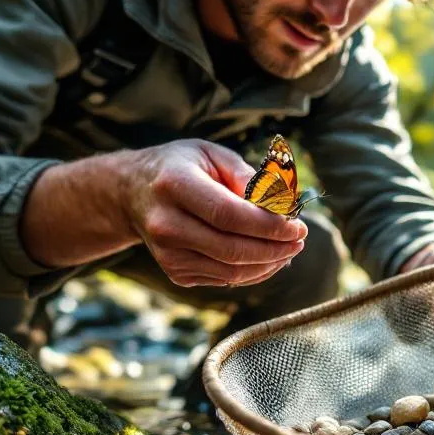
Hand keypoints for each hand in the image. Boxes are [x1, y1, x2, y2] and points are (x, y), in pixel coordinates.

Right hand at [125, 139, 306, 286]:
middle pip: (232, 249)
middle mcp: (165, 224)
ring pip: (232, 271)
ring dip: (269, 264)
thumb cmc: (181, 167)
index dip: (269, 226)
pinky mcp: (175, 273)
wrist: (133, 193)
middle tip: (300, 239)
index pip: (229, 215)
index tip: (298, 225)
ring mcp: (168, 254)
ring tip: (289, 248)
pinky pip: (225, 280)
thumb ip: (247, 176)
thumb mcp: (212, 154)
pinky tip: (268, 257)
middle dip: (275, 248)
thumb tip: (282, 203)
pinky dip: (253, 271)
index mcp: (174, 185)